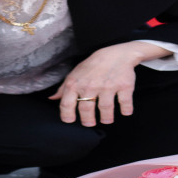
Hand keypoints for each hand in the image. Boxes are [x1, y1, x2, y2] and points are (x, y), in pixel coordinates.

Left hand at [50, 41, 171, 125]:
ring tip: (106, 120)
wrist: (116, 54)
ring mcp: (108, 86)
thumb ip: (64, 88)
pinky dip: (126, 110)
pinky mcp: (124, 86)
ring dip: (106, 118)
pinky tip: (124, 112)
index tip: (71, 121)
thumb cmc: (92, 66)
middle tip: (89, 123)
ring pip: (105, 109)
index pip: (66, 104)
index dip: (67, 116)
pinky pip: (124, 103)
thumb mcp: (75, 74)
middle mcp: (90, 85)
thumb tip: (52, 99)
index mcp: (76, 83)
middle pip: (86, 109)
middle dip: (87, 120)